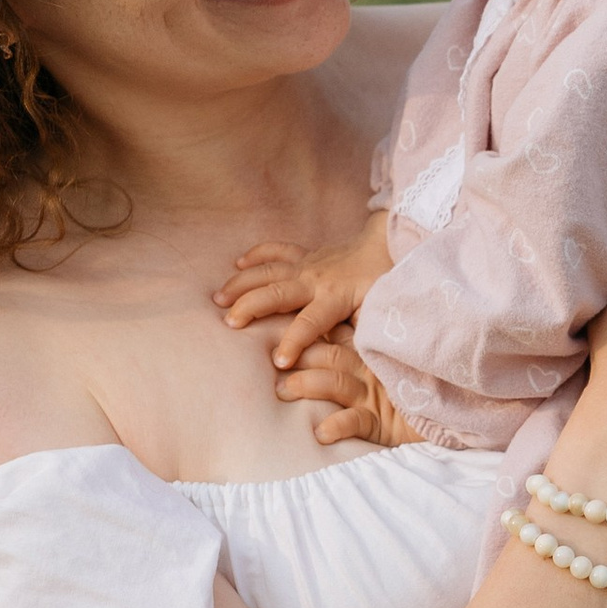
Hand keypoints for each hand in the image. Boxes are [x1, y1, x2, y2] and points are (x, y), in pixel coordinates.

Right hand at [215, 230, 383, 371]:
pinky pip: (277, 250)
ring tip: (218, 298)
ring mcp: (308, 264)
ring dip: (242, 283)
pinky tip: (239, 263)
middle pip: (277, 293)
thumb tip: (349, 353)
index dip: (294, 342)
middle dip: (251, 307)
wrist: (388, 245)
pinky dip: (257, 254)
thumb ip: (363, 332)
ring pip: (269, 271)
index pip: (309, 323)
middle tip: (229, 323)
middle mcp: (316, 279)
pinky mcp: (306, 255)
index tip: (278, 363)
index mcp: (334, 297)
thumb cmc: (384, 284)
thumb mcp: (380, 312)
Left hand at [274, 325, 411, 449]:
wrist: (447, 414)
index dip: (305, 333)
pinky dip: (338, 426)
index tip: (277, 330)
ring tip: (283, 390)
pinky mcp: (384, 425)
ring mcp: (375, 396)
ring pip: (336, 383)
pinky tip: (320, 433)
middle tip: (271, 360)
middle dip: (298, 357)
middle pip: (328, 355)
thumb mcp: (376, 364)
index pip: (332, 335)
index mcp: (364, 353)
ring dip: (308, 385)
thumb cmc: (407, 391)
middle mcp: (367, 370)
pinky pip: (357, 422)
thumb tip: (302, 343)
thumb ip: (345, 351)